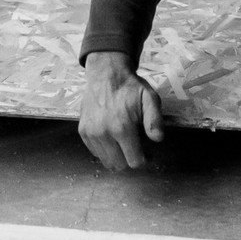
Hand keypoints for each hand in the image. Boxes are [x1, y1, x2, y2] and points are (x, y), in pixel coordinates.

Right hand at [78, 52, 164, 169]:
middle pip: (119, 165)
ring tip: (124, 143)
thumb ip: (155, 120)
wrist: (106, 73)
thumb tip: (157, 139)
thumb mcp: (149, 98)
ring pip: (106, 161)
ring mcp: (90, 133)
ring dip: (117, 157)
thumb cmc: (130, 87)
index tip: (149, 153)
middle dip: (130, 160)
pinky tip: (112, 137)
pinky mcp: (82, 131)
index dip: (145, 160)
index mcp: (121, 127)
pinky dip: (105, 150)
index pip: (134, 161)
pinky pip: (95, 152)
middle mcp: (103, 133)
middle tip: (137, 148)